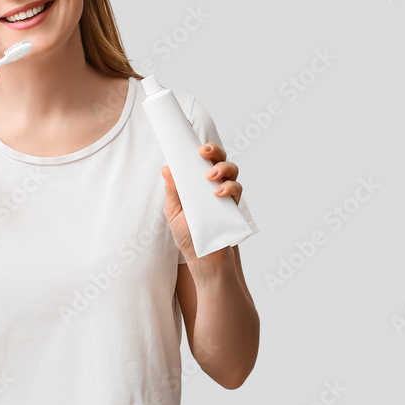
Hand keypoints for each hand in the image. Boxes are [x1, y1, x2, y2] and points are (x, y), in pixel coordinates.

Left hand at [161, 143, 242, 261]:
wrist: (203, 260)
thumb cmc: (188, 235)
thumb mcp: (174, 213)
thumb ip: (172, 192)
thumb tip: (166, 168)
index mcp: (199, 183)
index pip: (203, 160)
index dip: (203, 149)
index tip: (195, 145)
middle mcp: (215, 185)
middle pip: (220, 160)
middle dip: (215, 152)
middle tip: (203, 153)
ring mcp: (226, 195)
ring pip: (232, 172)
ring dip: (222, 169)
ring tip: (210, 177)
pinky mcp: (234, 207)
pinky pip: (238, 191)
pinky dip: (230, 188)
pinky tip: (218, 193)